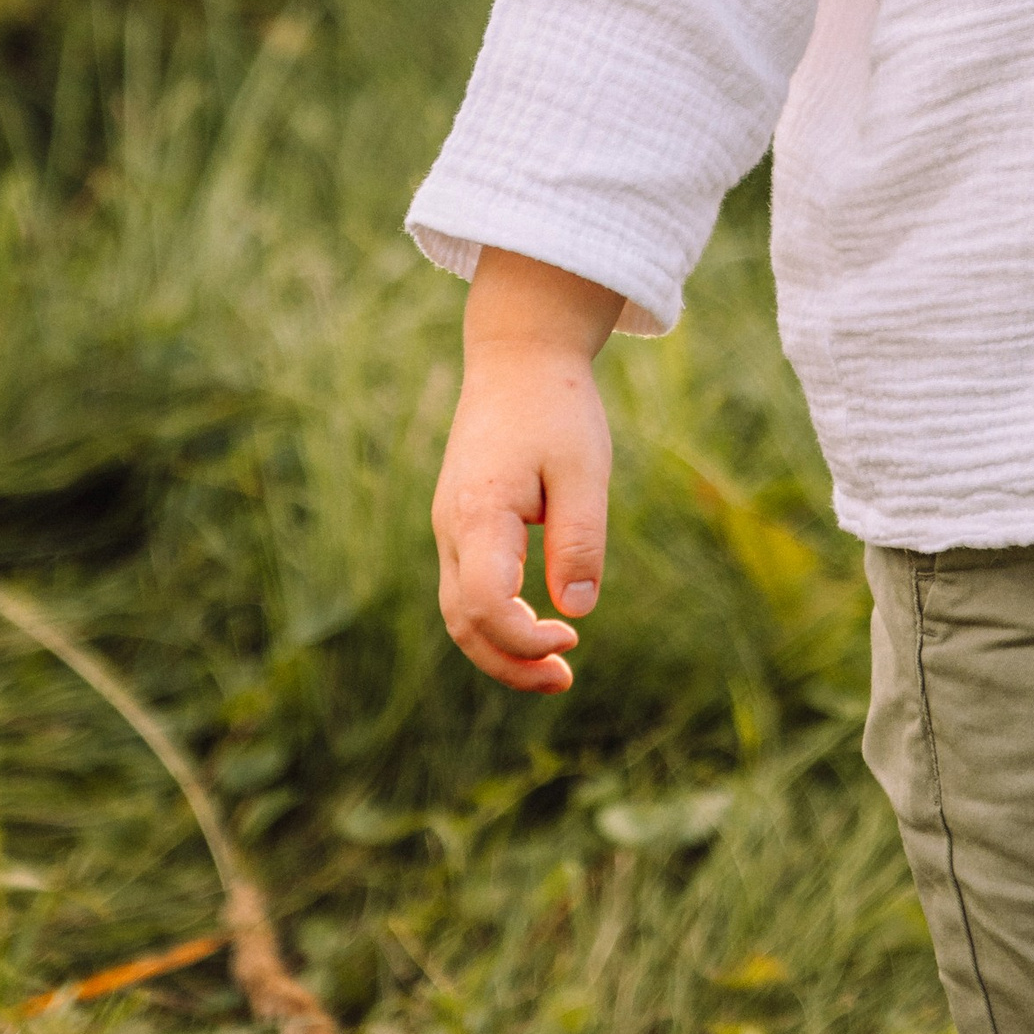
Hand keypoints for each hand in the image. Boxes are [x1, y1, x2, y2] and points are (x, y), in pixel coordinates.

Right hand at [432, 251, 622, 690]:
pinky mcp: (461, 523)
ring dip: (501, 648)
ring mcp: (449, 526)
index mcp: (477, 513)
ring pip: (458, 611)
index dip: (521, 640)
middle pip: (461, 622)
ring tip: (557, 665)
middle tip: (566, 678)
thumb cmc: (557, 407)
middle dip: (509, 664)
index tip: (571, 638)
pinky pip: (467, 587)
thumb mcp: (584, 470)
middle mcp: (450, 527)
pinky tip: (539, 623)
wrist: (518, 355)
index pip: (482, 605)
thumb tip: (577, 612)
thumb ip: (579, 540)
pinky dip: (496, 619)